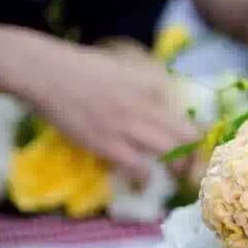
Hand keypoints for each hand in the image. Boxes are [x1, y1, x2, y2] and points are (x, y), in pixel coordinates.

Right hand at [15, 35, 196, 181]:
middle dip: (197, 157)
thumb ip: (146, 83)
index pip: (189, 114)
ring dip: (178, 169)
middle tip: (195, 169)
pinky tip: (143, 181)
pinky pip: (138, 167)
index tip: (202, 146)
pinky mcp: (107, 143)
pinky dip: (145, 177)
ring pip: (170, 153)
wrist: (45, 72)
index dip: (201, 134)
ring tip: (178, 178)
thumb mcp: (124, 66)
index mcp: (154, 85)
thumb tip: (163, 101)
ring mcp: (128, 126)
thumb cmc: (80, 67)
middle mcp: (147, 106)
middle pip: (187, 137)